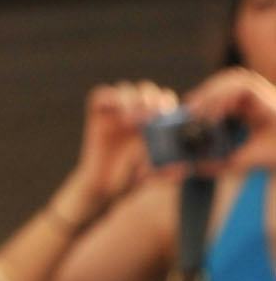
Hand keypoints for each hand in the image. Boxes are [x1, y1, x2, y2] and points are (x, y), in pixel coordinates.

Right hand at [59, 83, 178, 218]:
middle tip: (150, 115)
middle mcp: (134, 111)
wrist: (102, 190)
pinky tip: (116, 117)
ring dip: (131, 100)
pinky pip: (101, 94)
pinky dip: (110, 100)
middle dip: (150, 98)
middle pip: (146, 90)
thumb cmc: (129, 182)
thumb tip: (184, 169)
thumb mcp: (152, 176)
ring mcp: (115, 111)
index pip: (163, 99)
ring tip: (132, 120)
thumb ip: (166, 171)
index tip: (165, 114)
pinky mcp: (97, 113)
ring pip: (125, 89)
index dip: (166, 102)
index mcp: (152, 120)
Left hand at [181, 67, 275, 176]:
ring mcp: (258, 91)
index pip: (220, 95)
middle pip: (223, 84)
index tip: (186, 111)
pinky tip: (213, 111)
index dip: (203, 99)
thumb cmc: (269, 155)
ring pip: (230, 81)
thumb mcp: (236, 161)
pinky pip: (239, 87)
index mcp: (246, 107)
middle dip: (204, 93)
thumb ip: (217, 165)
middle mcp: (252, 96)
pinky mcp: (262, 92)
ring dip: (211, 92)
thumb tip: (195, 169)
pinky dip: (224, 97)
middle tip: (186, 108)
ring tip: (195, 109)